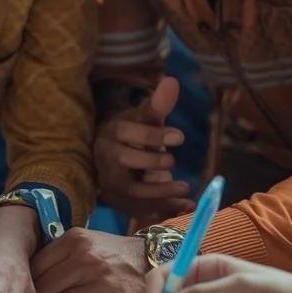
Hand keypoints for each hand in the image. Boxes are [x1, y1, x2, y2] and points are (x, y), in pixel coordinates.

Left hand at [31, 228, 148, 292]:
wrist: (153, 266)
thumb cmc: (115, 257)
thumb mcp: (88, 243)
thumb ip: (60, 257)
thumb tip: (30, 280)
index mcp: (75, 239)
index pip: (36, 265)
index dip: (34, 280)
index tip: (39, 286)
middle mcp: (84, 258)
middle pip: (41, 287)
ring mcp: (95, 281)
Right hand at [95, 76, 194, 225]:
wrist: (109, 157)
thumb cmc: (131, 135)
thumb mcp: (142, 118)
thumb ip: (158, 105)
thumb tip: (172, 81)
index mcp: (111, 132)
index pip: (128, 132)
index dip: (153, 136)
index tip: (180, 138)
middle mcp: (105, 158)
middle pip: (125, 162)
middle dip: (153, 164)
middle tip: (175, 163)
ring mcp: (109, 183)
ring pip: (131, 191)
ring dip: (160, 193)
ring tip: (186, 190)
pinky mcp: (117, 202)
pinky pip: (138, 210)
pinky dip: (162, 210)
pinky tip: (184, 207)